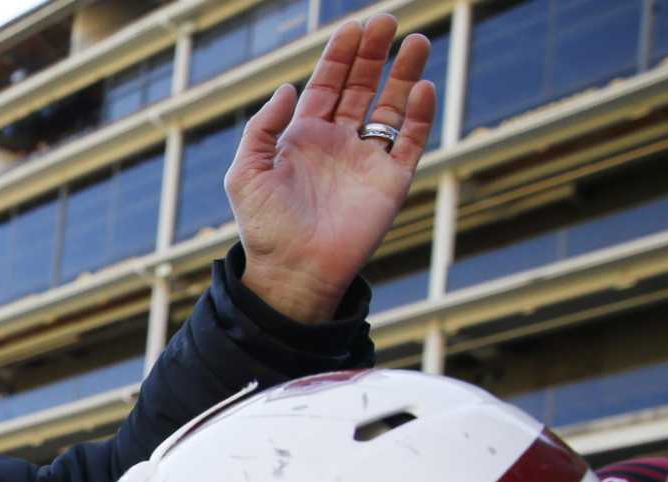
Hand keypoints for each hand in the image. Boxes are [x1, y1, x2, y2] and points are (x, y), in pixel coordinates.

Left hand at [226, 15, 436, 322]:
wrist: (292, 272)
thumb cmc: (264, 228)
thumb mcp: (245, 173)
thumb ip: (262, 128)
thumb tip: (288, 88)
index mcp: (304, 137)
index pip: (328, 85)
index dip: (340, 56)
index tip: (353, 27)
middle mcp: (338, 143)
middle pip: (362, 87)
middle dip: (374, 54)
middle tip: (387, 21)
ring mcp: (366, 161)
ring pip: (392, 107)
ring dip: (405, 74)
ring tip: (416, 41)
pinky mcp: (390, 182)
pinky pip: (411, 142)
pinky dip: (420, 116)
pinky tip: (421, 89)